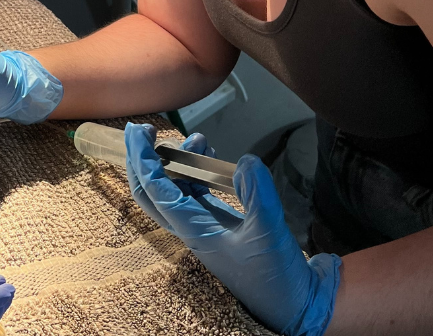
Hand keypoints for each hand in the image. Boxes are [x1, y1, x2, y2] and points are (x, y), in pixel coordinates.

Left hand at [125, 124, 340, 335]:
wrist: (295, 303)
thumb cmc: (276, 274)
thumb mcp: (269, 231)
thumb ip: (257, 193)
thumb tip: (245, 160)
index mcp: (191, 230)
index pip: (154, 189)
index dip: (142, 158)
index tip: (136, 131)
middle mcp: (190, 226)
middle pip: (151, 190)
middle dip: (144, 159)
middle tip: (146, 129)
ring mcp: (204, 225)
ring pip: (175, 188)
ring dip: (177, 161)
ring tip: (199, 139)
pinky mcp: (220, 224)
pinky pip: (197, 193)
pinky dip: (198, 172)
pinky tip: (212, 156)